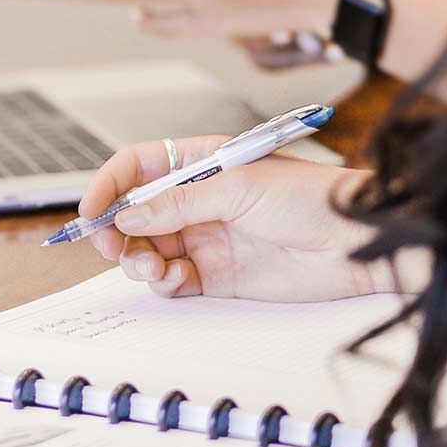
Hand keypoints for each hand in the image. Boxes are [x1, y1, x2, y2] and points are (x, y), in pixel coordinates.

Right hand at [79, 135, 392, 301]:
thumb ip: (178, 204)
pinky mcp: (215, 275)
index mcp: (199, 163)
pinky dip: (162, 282)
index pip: (137, 167)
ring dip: (137, 260)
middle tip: (112, 248)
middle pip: (134, 214)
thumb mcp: (238, 187)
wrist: (357, 244)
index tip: (89, 211)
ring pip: (146, 250)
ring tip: (152, 267)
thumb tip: (127, 217)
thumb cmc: (310, 198)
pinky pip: (171, 279)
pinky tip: (175, 279)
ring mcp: (204, 237)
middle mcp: (196, 200)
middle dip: (116, 231)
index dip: (108, 186)